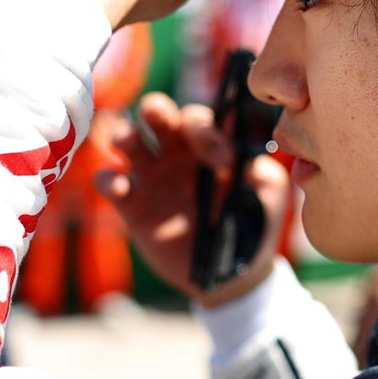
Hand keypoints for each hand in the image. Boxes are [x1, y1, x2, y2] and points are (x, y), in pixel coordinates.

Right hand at [96, 92, 288, 307]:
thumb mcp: (268, 192)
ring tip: (127, 142)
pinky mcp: (133, 206)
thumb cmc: (256, 222)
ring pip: (129, 140)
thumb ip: (258, 166)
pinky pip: (110, 183)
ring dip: (124, 134)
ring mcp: (153, 178)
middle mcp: (178, 154)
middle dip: (155, 109)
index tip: (220, 161)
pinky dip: (109, 180)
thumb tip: (243, 150)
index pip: (198, 119)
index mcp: (210, 145)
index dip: (203, 129)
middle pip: (158, 115)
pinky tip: (122, 187)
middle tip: (157, 115)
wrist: (234, 269)